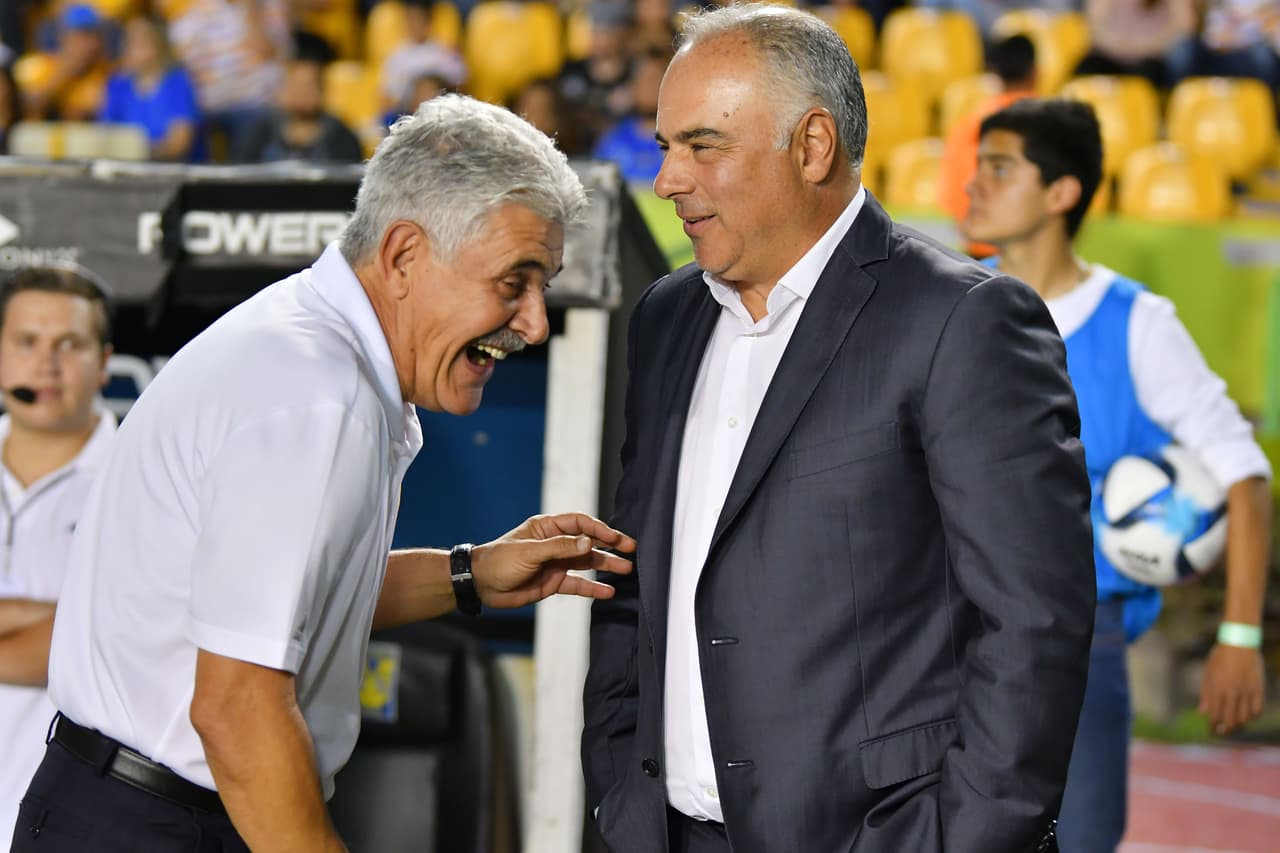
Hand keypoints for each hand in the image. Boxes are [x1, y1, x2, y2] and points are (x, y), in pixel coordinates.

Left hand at [471, 513, 635, 608]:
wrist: (481, 585)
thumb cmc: (499, 560)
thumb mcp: (530, 551)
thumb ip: (560, 547)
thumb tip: (588, 543)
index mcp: (547, 528)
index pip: (580, 524)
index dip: (598, 529)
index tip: (614, 538)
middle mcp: (555, 544)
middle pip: (588, 542)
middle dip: (610, 545)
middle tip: (631, 548)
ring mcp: (556, 563)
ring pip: (587, 563)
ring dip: (606, 565)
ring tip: (627, 569)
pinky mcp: (554, 582)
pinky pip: (578, 584)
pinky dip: (593, 588)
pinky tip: (608, 591)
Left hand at [1198, 643, 1264, 734]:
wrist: (1239, 643)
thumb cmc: (1220, 658)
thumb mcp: (1207, 673)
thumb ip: (1205, 694)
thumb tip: (1202, 713)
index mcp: (1216, 689)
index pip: (1214, 715)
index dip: (1212, 727)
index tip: (1211, 732)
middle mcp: (1231, 692)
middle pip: (1230, 720)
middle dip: (1225, 730)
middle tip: (1223, 732)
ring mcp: (1246, 691)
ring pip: (1244, 718)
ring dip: (1239, 724)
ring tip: (1234, 725)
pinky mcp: (1258, 689)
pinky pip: (1257, 710)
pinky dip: (1252, 716)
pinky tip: (1247, 715)